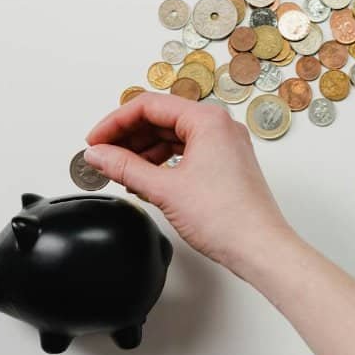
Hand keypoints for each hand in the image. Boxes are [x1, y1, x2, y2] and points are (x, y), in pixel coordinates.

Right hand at [82, 93, 293, 272]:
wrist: (259, 248)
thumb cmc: (227, 218)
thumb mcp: (164, 189)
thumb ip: (124, 167)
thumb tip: (98, 155)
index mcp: (208, 120)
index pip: (149, 106)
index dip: (115, 122)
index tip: (95, 141)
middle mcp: (220, 126)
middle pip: (161, 118)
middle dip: (127, 136)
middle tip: (101, 155)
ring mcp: (225, 145)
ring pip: (173, 136)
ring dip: (143, 150)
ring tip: (119, 170)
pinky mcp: (226, 164)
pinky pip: (186, 151)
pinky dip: (161, 162)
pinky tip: (144, 177)